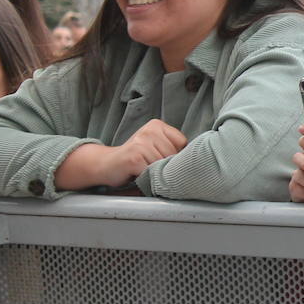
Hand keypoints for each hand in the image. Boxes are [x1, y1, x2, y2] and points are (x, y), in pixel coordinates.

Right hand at [56, 118, 187, 189]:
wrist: (106, 165)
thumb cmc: (135, 159)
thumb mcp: (155, 147)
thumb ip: (172, 147)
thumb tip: (197, 157)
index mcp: (157, 125)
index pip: (183, 143)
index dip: (175, 156)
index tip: (160, 158)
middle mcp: (149, 130)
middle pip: (174, 155)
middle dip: (165, 166)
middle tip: (149, 166)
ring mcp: (141, 143)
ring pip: (164, 165)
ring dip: (155, 173)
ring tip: (143, 169)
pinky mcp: (134, 157)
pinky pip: (152, 172)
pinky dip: (147, 178)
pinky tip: (137, 173)